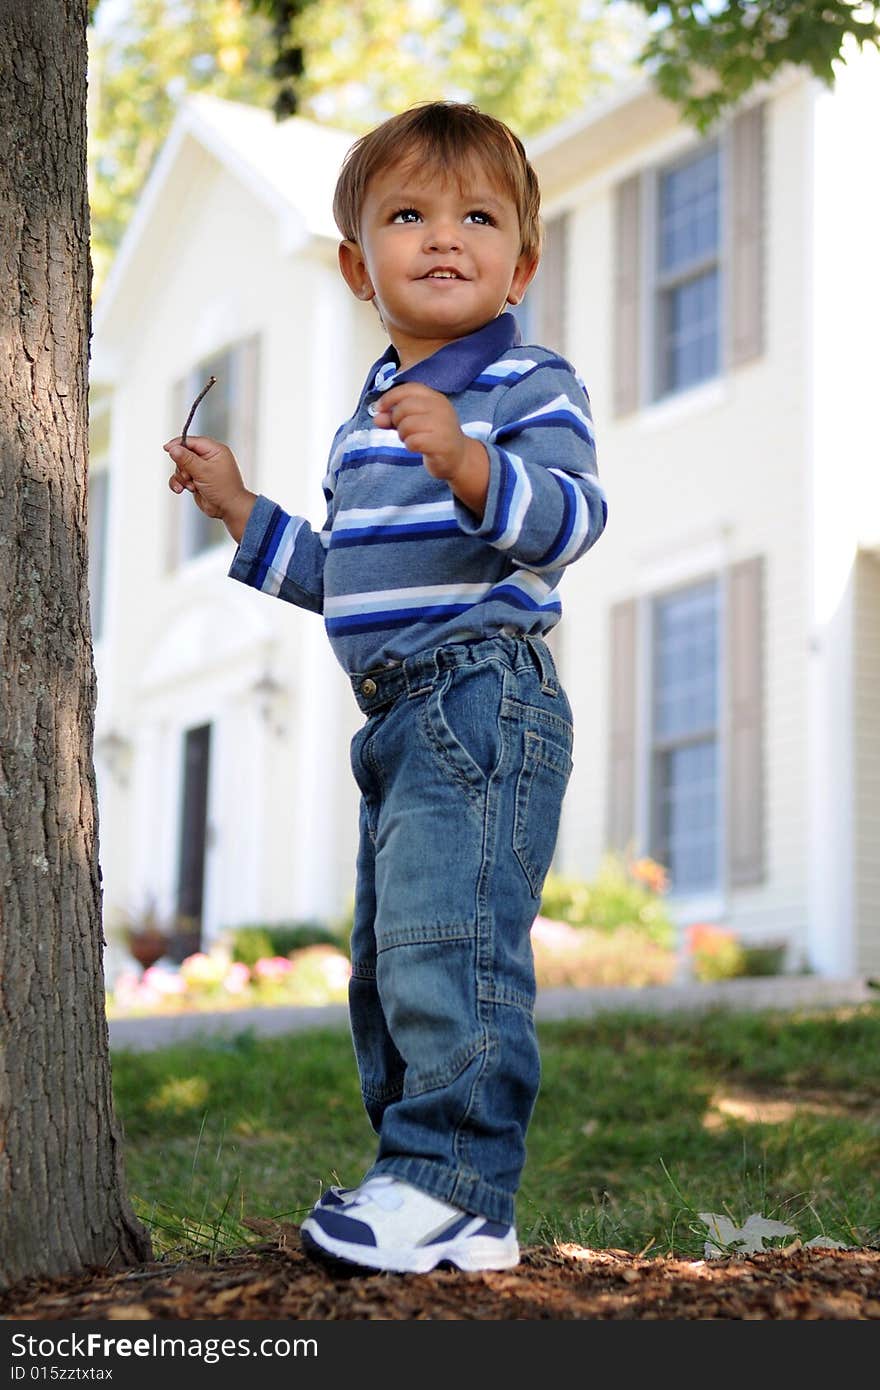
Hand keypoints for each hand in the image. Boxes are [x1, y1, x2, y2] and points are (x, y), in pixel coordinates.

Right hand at [163, 435, 255, 540]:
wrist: (228, 509)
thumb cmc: (224, 489)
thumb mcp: (204, 471)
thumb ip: (187, 459)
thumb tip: (174, 448)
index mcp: (215, 450)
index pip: (193, 441)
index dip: (179, 444)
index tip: (167, 448)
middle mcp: (208, 458)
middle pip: (184, 454)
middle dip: (182, 467)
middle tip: (189, 476)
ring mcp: (201, 470)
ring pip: (181, 467)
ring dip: (182, 478)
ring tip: (191, 485)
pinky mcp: (196, 480)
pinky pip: (180, 478)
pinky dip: (179, 483)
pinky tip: (182, 489)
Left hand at [372, 383, 488, 514]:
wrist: (458, 458)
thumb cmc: (435, 437)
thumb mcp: (415, 422)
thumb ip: (395, 417)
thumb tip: (377, 417)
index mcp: (435, 398)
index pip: (408, 389)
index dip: (390, 397)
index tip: (380, 409)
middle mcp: (440, 408)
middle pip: (404, 407)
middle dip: (396, 420)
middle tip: (402, 430)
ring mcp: (443, 425)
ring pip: (407, 425)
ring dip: (403, 435)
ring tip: (411, 439)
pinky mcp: (441, 443)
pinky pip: (413, 441)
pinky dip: (409, 445)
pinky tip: (417, 448)